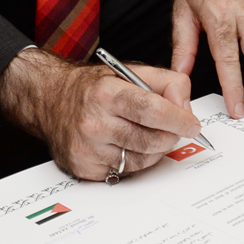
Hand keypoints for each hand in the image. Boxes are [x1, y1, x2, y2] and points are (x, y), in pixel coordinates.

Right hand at [0, 48, 199, 181]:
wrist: (51, 100)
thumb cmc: (94, 87)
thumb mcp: (130, 71)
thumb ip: (167, 83)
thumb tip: (186, 109)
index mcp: (107, 93)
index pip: (153, 110)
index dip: (179, 119)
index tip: (192, 124)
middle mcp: (94, 122)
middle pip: (150, 140)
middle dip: (171, 136)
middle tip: (175, 130)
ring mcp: (87, 148)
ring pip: (141, 160)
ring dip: (156, 150)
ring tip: (151, 134)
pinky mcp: (84, 168)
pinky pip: (124, 172)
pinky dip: (135, 161)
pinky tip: (129, 145)